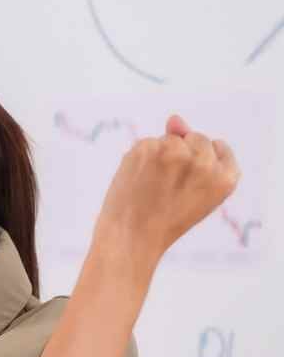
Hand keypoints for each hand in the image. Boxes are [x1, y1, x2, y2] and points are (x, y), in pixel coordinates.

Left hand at [94, 113, 240, 265]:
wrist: (132, 237)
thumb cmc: (165, 219)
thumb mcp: (195, 191)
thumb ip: (195, 153)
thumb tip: (174, 119)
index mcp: (225, 178)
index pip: (220, 149)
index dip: (202, 161)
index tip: (190, 180)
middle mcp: (204, 163)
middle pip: (196, 137)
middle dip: (182, 154)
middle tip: (168, 189)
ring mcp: (176, 153)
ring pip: (169, 139)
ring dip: (159, 156)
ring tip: (152, 187)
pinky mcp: (149, 148)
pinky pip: (147, 143)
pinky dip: (140, 158)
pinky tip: (137, 180)